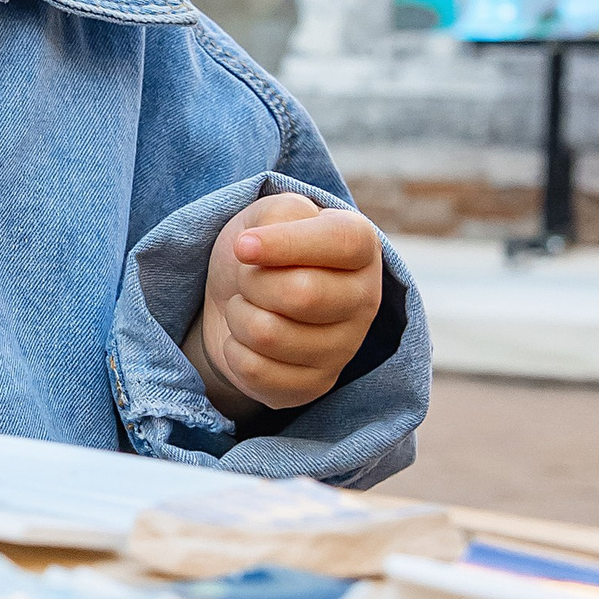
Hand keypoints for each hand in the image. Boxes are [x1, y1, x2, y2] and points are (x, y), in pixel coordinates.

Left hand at [186, 193, 384, 419]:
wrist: (240, 298)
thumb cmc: (263, 250)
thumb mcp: (268, 214)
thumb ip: (276, 214)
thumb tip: (253, 247)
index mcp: (362, 248)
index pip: (341, 242)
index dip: (285, 243)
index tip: (242, 246)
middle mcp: (365, 299)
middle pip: (302, 294)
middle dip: (253, 282)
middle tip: (247, 278)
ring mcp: (344, 348)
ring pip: (269, 335)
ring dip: (238, 315)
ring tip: (248, 306)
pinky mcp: (315, 385)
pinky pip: (256, 371)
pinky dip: (234, 350)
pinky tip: (248, 340)